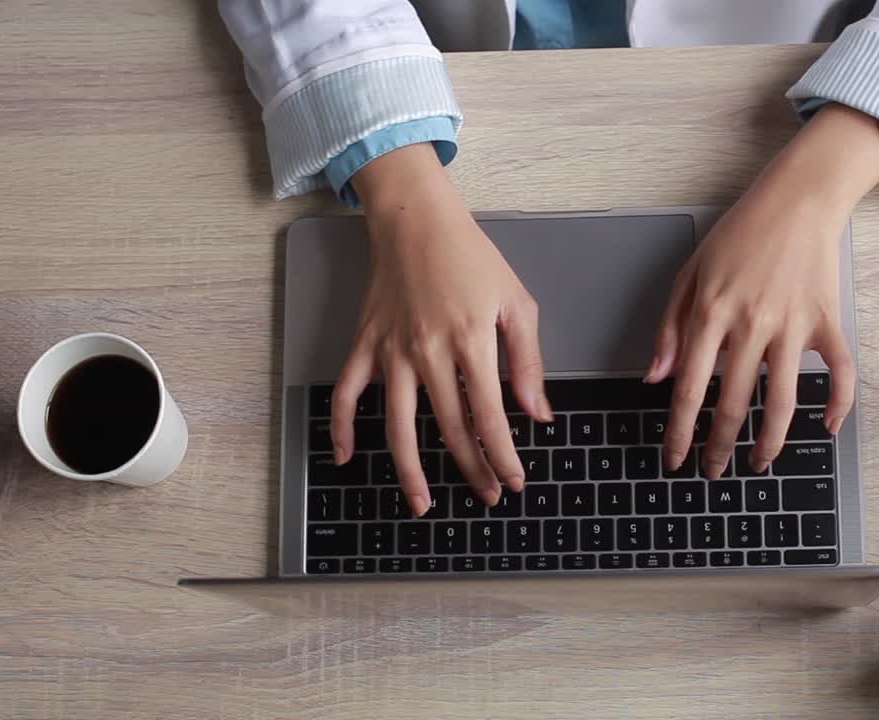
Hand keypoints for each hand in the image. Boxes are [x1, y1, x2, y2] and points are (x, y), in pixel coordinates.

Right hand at [329, 143, 552, 515]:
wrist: (417, 220)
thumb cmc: (472, 258)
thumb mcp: (517, 302)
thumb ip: (528, 362)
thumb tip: (537, 412)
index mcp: (471, 342)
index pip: (490, 416)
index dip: (503, 456)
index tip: (513, 481)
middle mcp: (429, 353)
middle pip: (450, 428)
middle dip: (471, 469)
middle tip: (486, 494)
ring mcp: (392, 352)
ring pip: (398, 425)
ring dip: (410, 470)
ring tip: (422, 503)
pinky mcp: (365, 344)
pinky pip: (347, 393)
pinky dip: (341, 427)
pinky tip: (345, 458)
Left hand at [645, 104, 878, 478]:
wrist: (797, 199)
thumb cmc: (739, 234)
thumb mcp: (689, 274)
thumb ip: (670, 328)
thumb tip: (656, 378)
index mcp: (711, 313)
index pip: (688, 388)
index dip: (679, 430)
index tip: (674, 457)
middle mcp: (751, 324)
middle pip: (732, 403)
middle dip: (719, 446)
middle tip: (712, 470)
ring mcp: (792, 325)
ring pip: (782, 400)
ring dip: (769, 442)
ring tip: (758, 464)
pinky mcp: (826, 321)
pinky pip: (840, 371)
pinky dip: (839, 402)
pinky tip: (827, 427)